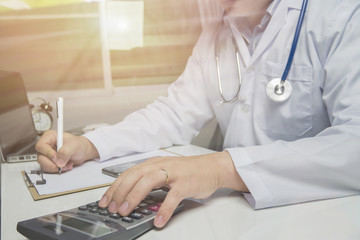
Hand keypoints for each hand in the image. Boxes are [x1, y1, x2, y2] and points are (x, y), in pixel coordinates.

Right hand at [35, 130, 98, 172]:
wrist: (84, 151)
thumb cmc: (79, 144)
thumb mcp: (74, 145)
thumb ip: (66, 151)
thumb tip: (59, 161)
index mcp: (50, 137)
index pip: (41, 146)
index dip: (47, 153)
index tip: (56, 157)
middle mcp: (47, 146)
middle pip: (41, 158)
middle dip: (52, 164)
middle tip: (61, 164)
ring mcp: (48, 155)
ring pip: (44, 165)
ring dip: (56, 167)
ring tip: (66, 164)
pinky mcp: (51, 162)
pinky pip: (49, 169)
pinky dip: (57, 170)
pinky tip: (65, 166)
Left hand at [98, 151, 247, 227]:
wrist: (213, 167)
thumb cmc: (189, 171)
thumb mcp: (166, 171)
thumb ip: (151, 181)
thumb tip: (132, 196)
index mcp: (154, 163)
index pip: (129, 173)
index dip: (115, 187)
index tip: (105, 200)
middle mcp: (161, 165)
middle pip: (134, 176)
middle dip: (120, 192)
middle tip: (111, 208)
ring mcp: (174, 173)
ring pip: (148, 182)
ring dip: (134, 197)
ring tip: (125, 212)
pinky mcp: (186, 183)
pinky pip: (172, 197)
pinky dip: (164, 209)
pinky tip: (158, 221)